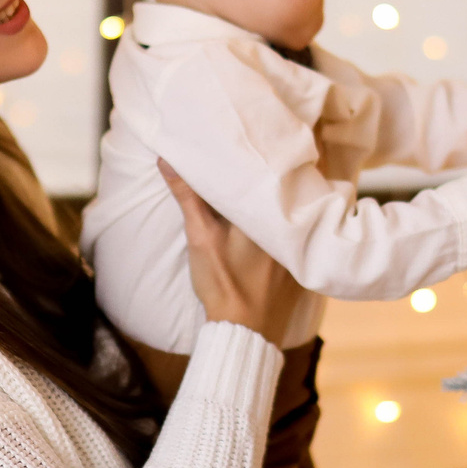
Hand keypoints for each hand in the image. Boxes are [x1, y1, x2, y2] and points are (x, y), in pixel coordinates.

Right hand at [162, 160, 302, 338]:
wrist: (245, 330)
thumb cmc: (223, 283)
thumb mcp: (201, 237)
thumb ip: (188, 197)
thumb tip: (167, 160)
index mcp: (267, 213)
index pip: (266, 173)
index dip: (260, 153)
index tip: (252, 137)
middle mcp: (290, 224)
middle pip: (282, 188)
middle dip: (273, 170)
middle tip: (262, 148)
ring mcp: (298, 245)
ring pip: (289, 208)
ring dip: (281, 194)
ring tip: (270, 172)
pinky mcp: (298, 262)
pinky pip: (295, 230)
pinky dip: (287, 220)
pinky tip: (277, 215)